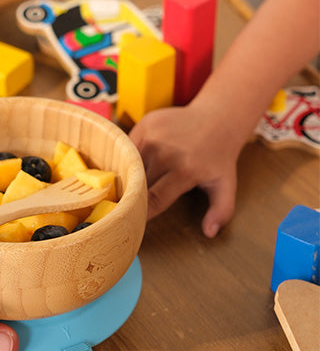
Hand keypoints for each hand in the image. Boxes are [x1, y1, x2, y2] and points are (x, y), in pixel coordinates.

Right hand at [129, 104, 241, 237]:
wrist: (219, 117)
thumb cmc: (219, 156)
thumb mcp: (226, 184)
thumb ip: (221, 210)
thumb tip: (209, 233)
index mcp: (185, 171)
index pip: (154, 200)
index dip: (143, 213)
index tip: (135, 221)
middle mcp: (167, 153)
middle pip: (139, 184)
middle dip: (133, 196)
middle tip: (126, 206)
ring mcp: (154, 137)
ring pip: (130, 166)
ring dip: (128, 177)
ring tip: (125, 186)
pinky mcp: (146, 125)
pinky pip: (127, 149)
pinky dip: (126, 159)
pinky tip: (128, 166)